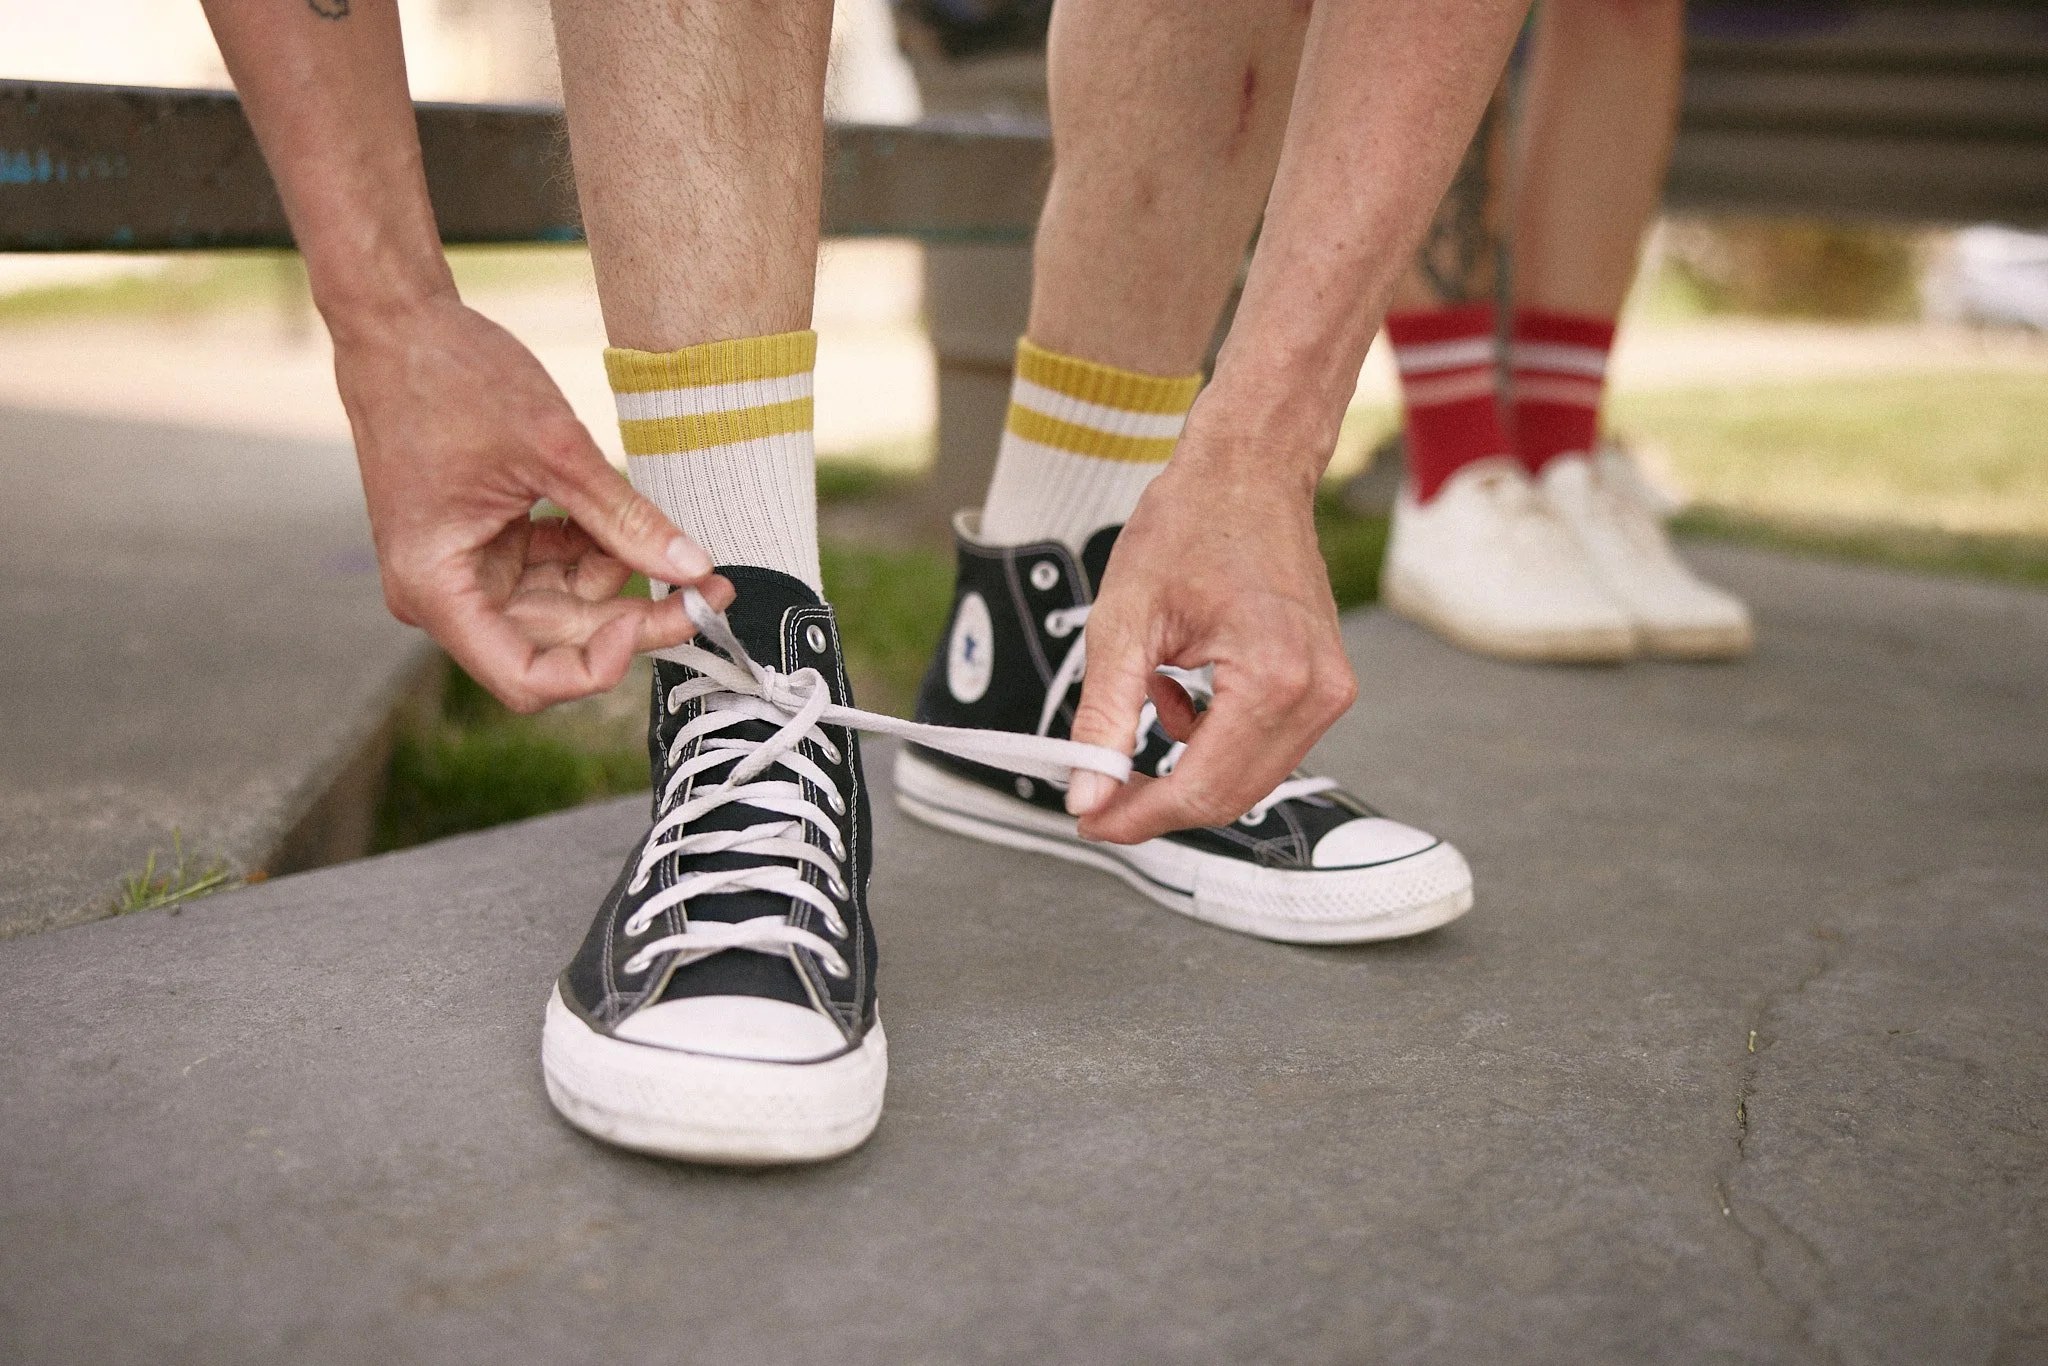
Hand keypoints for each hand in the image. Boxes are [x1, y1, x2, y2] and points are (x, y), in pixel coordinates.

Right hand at [331, 291, 730, 712]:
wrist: (399, 325)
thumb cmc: (452, 377)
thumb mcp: (556, 452)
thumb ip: (626, 519)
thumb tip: (695, 570)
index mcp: (437, 587)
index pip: (527, 678)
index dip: (600, 666)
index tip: (662, 618)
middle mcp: (442, 595)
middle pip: (554, 643)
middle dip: (632, 619)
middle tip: (708, 590)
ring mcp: (461, 572)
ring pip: (560, 609)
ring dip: (617, 582)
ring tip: (672, 542)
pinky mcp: (482, 546)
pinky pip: (548, 572)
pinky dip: (592, 553)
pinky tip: (625, 524)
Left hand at [1063, 441, 1356, 843]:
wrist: (1248, 470)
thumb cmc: (1191, 523)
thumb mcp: (1124, 621)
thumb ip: (1104, 716)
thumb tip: (1088, 792)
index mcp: (1274, 678)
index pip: (1201, 789)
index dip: (1138, 817)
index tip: (1090, 820)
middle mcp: (1317, 693)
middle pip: (1230, 797)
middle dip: (1158, 803)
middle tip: (1098, 791)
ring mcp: (1330, 691)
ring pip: (1246, 778)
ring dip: (1184, 764)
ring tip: (1148, 696)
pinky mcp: (1324, 686)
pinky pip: (1263, 747)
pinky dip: (1210, 739)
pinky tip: (1181, 688)